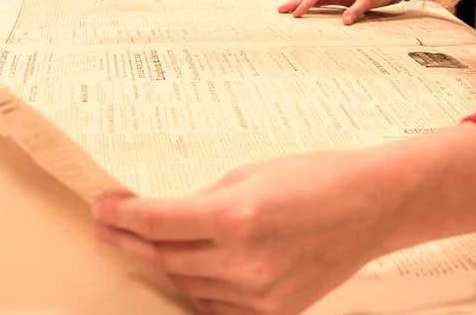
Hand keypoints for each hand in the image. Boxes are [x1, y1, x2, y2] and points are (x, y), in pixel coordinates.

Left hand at [92, 125, 475, 314]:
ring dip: (165, 264)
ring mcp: (259, 294)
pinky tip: (193, 270)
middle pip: (164, 257)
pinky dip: (199, 289)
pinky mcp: (274, 313)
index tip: (103, 209)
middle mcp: (244, 260)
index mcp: (235, 215)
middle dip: (131, 241)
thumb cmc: (319, 179)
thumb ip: (203, 201)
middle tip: (110, 226)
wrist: (373, 206)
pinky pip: (216, 307)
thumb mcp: (249, 174)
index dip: (120, 216)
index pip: (156, 222)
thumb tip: (165, 218)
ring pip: (186, 284)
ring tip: (151, 245)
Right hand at [276, 0, 409, 24]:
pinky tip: (307, 13)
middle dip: (296, 2)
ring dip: (303, 5)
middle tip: (280, 10)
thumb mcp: (369, 0)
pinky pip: (325, 4)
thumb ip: (356, 11)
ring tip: (288, 12)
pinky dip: (314, 8)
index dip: (305, 5)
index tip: (295, 15)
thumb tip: (344, 22)